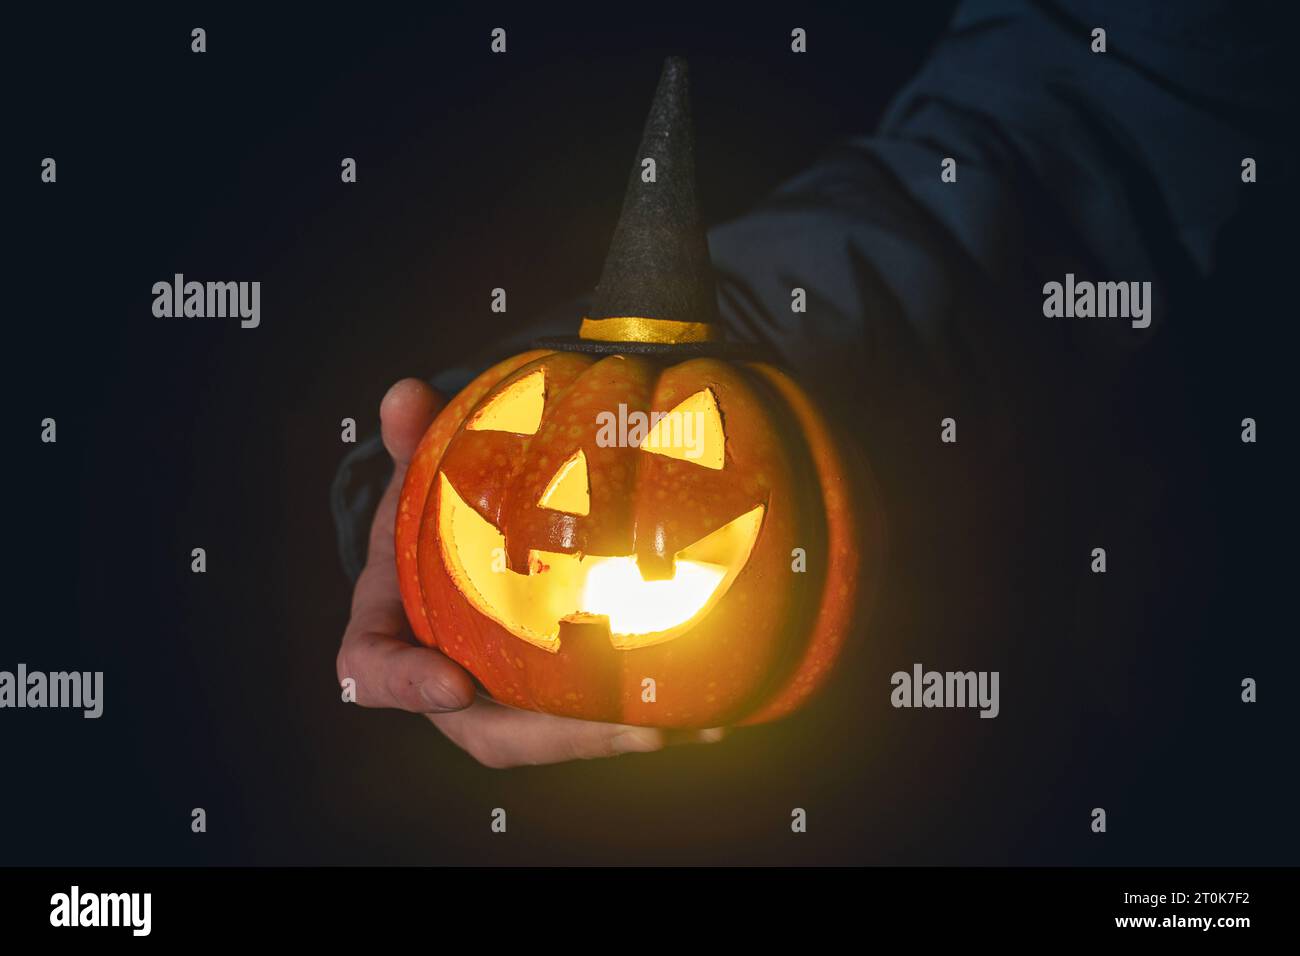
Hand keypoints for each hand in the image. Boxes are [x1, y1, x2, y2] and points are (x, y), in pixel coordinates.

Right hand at [337, 378, 721, 767]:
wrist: (452, 555)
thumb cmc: (429, 525)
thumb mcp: (417, 483)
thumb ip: (413, 445)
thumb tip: (405, 393)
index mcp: (390, 638)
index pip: (376, 672)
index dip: (407, 685)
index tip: (451, 685)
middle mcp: (448, 687)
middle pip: (491, 733)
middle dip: (559, 737)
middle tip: (631, 727)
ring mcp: (505, 702)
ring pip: (552, 736)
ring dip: (618, 735)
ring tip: (686, 725)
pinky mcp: (552, 703)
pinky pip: (592, 720)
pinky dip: (649, 720)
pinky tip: (711, 717)